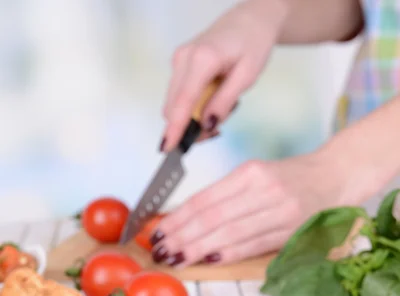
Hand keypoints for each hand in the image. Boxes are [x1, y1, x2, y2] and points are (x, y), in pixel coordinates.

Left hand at [150, 149, 351, 266]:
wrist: (336, 176)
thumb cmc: (290, 178)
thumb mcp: (256, 175)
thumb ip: (225, 196)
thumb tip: (185, 221)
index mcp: (250, 172)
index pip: (205, 199)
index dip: (178, 218)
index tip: (158, 232)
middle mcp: (264, 189)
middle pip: (213, 217)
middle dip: (183, 237)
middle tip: (161, 251)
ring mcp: (280, 211)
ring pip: (231, 233)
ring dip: (200, 249)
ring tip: (177, 259)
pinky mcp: (292, 230)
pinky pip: (254, 245)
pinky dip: (230, 254)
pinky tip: (209, 260)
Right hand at [161, 0, 287, 150]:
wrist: (251, 19)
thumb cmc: (253, 44)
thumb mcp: (247, 76)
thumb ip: (224, 102)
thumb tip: (206, 125)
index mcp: (202, 59)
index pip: (183, 102)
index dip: (175, 128)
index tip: (168, 148)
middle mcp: (184, 58)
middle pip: (175, 107)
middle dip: (190, 127)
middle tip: (217, 131)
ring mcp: (179, 60)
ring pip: (176, 104)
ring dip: (193, 117)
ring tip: (220, 110)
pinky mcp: (179, 64)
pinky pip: (180, 96)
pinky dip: (193, 107)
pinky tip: (212, 102)